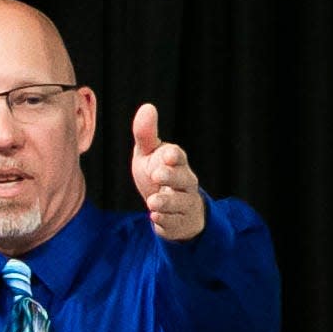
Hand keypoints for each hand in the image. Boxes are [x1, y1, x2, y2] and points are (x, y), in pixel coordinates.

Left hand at [131, 103, 204, 240]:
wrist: (169, 210)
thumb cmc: (157, 175)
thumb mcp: (148, 155)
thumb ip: (146, 135)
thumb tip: (147, 107)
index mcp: (177, 163)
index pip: (180, 157)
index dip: (174, 156)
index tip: (167, 154)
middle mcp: (186, 183)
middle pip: (185, 179)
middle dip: (172, 177)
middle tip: (156, 174)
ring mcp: (185, 205)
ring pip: (181, 204)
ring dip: (167, 202)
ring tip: (152, 202)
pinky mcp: (179, 224)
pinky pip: (174, 223)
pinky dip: (165, 221)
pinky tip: (155, 217)